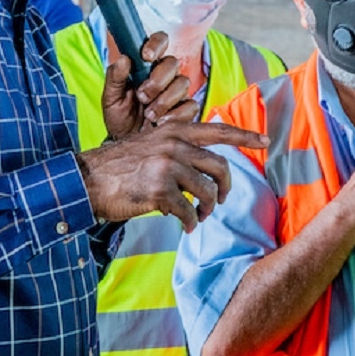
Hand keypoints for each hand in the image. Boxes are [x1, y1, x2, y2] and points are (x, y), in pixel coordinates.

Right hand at [78, 120, 269, 232]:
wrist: (88, 179)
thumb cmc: (120, 166)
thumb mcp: (151, 145)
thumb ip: (178, 150)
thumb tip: (203, 170)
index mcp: (174, 130)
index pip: (218, 129)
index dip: (245, 135)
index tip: (266, 139)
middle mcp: (174, 144)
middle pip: (220, 167)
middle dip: (225, 189)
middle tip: (218, 202)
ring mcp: (167, 166)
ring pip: (206, 192)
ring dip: (206, 209)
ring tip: (197, 217)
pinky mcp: (158, 190)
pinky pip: (187, 212)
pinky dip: (189, 223)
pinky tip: (183, 225)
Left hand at [102, 31, 197, 139]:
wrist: (127, 143)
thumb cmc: (119, 117)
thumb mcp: (111, 98)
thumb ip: (115, 77)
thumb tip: (123, 58)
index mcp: (146, 65)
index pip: (159, 41)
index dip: (156, 44)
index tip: (146, 56)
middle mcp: (164, 75)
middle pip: (172, 63)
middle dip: (157, 80)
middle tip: (142, 96)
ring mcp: (177, 92)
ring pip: (182, 83)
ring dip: (164, 100)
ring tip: (148, 114)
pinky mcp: (185, 110)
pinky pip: (190, 105)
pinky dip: (176, 115)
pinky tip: (161, 122)